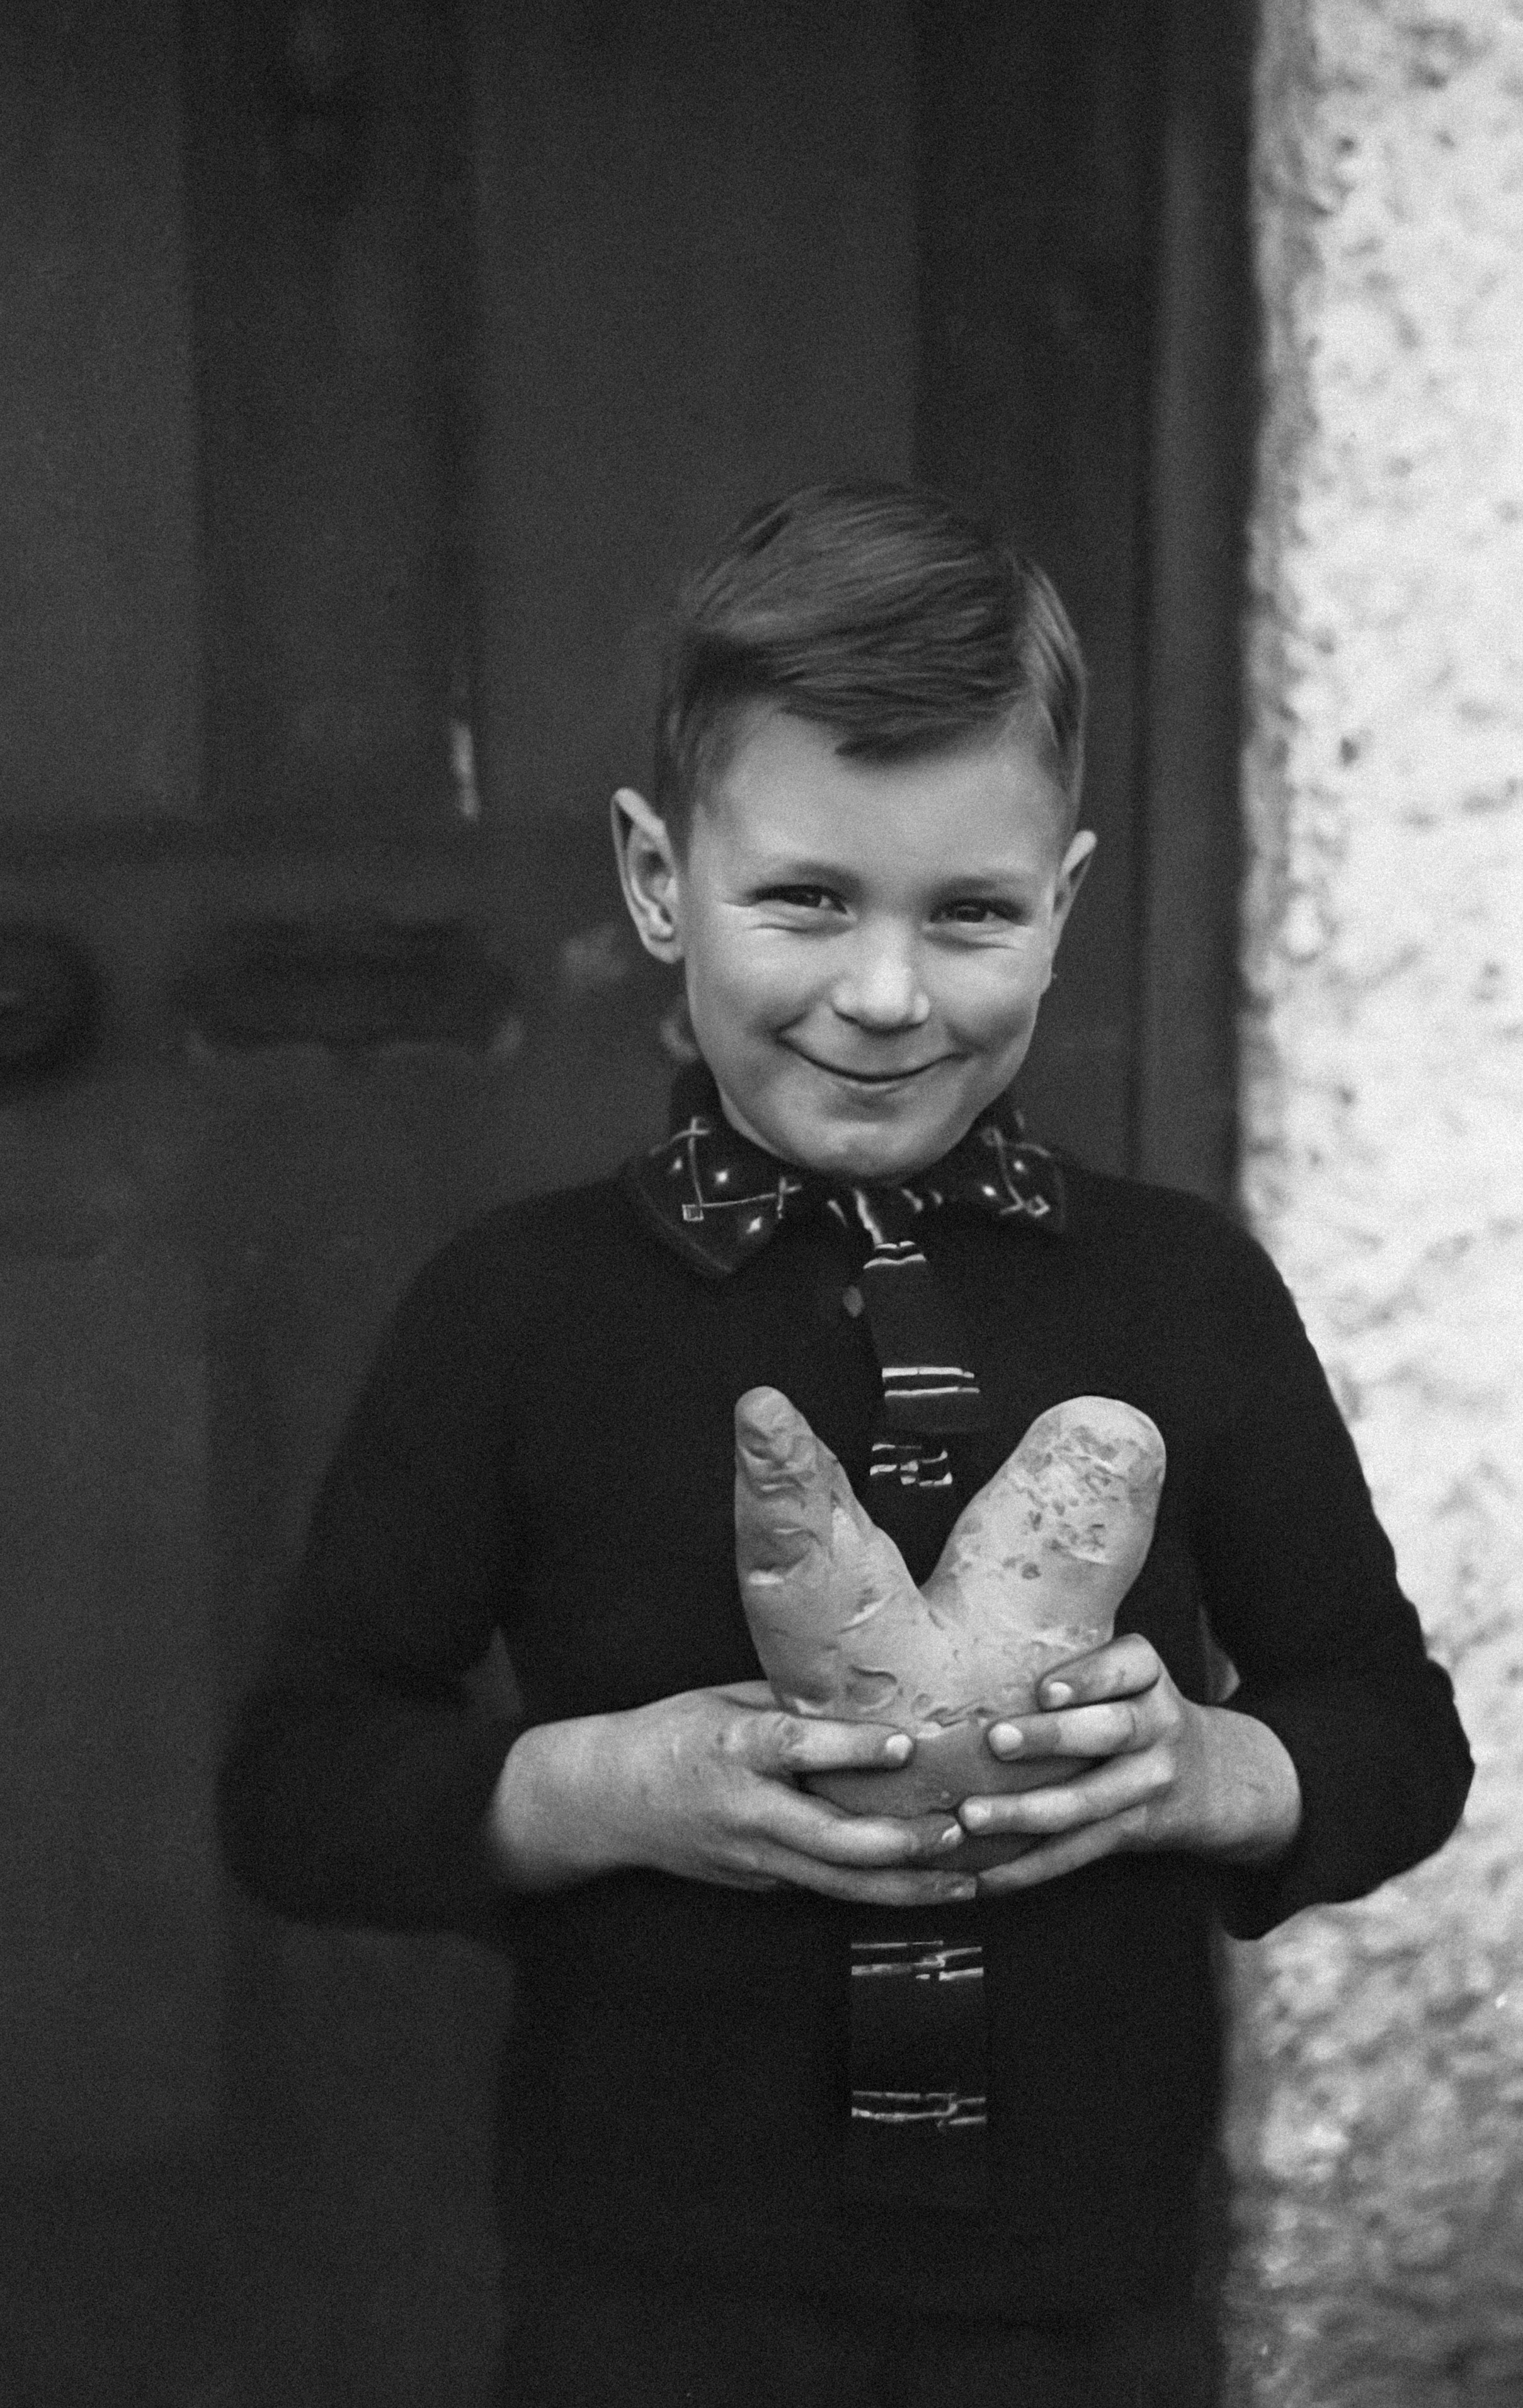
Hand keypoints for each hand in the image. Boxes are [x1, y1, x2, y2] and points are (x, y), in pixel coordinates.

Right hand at [485, 1680, 977, 1908]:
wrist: (607, 1800)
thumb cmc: (673, 1733)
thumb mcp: (726, 1699)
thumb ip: (791, 1701)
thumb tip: (871, 1681)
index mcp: (733, 1747)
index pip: (798, 1748)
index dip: (854, 1750)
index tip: (908, 1745)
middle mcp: (745, 1810)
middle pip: (830, 1839)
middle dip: (901, 1842)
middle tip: (958, 1829)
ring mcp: (752, 1858)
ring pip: (839, 1884)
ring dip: (906, 1887)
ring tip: (966, 1882)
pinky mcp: (760, 1884)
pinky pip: (827, 1889)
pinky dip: (878, 1892)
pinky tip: (927, 1888)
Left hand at [955, 1635, 1302, 1894]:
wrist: (1212, 1777)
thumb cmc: (1135, 1707)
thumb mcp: (1126, 1674)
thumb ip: (1071, 1664)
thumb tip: (964, 1651)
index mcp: (1149, 1677)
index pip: (1131, 1664)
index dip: (1090, 1677)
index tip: (1045, 1688)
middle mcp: (1158, 1725)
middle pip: (1112, 1730)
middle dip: (1053, 1737)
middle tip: (995, 1740)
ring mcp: (1150, 1783)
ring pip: (1089, 1801)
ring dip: (1026, 1811)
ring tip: (972, 1815)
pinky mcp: (1132, 1829)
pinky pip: (1079, 1850)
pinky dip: (1029, 1866)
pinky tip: (983, 1876)